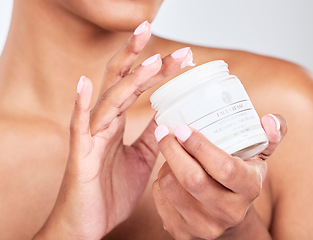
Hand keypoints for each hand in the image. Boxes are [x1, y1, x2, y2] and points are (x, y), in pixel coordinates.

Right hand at [34, 21, 193, 239]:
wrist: (88, 223)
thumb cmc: (111, 191)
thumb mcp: (142, 159)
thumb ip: (152, 136)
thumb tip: (168, 117)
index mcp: (117, 123)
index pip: (137, 87)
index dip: (157, 70)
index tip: (183, 57)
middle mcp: (104, 122)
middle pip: (122, 82)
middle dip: (142, 58)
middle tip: (164, 37)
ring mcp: (91, 135)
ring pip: (109, 99)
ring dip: (129, 78)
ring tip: (151, 60)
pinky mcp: (80, 153)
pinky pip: (79, 126)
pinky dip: (81, 105)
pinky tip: (85, 84)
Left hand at [153, 114, 286, 239]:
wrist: (228, 219)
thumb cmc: (239, 180)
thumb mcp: (258, 158)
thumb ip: (269, 136)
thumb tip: (269, 120)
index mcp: (250, 189)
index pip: (224, 168)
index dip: (199, 146)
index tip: (182, 128)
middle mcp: (228, 213)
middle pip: (192, 179)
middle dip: (172, 149)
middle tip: (164, 132)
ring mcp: (204, 226)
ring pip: (170, 186)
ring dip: (165, 164)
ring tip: (172, 156)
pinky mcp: (182, 233)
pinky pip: (159, 198)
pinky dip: (160, 181)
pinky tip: (170, 175)